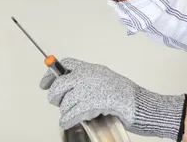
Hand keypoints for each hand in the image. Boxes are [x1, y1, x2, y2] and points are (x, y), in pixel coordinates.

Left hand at [40, 58, 186, 139]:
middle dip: (55, 96)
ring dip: (66, 112)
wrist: (141, 105)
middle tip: (60, 104)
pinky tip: (71, 121)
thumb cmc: (125, 96)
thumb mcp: (105, 81)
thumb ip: (88, 81)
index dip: (52, 73)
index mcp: (93, 69)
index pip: (67, 64)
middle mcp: (90, 75)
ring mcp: (92, 88)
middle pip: (60, 84)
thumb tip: (68, 89)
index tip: (45, 84)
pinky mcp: (94, 103)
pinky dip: (68, 120)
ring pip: (65, 102)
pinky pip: (71, 114)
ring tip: (74, 115)